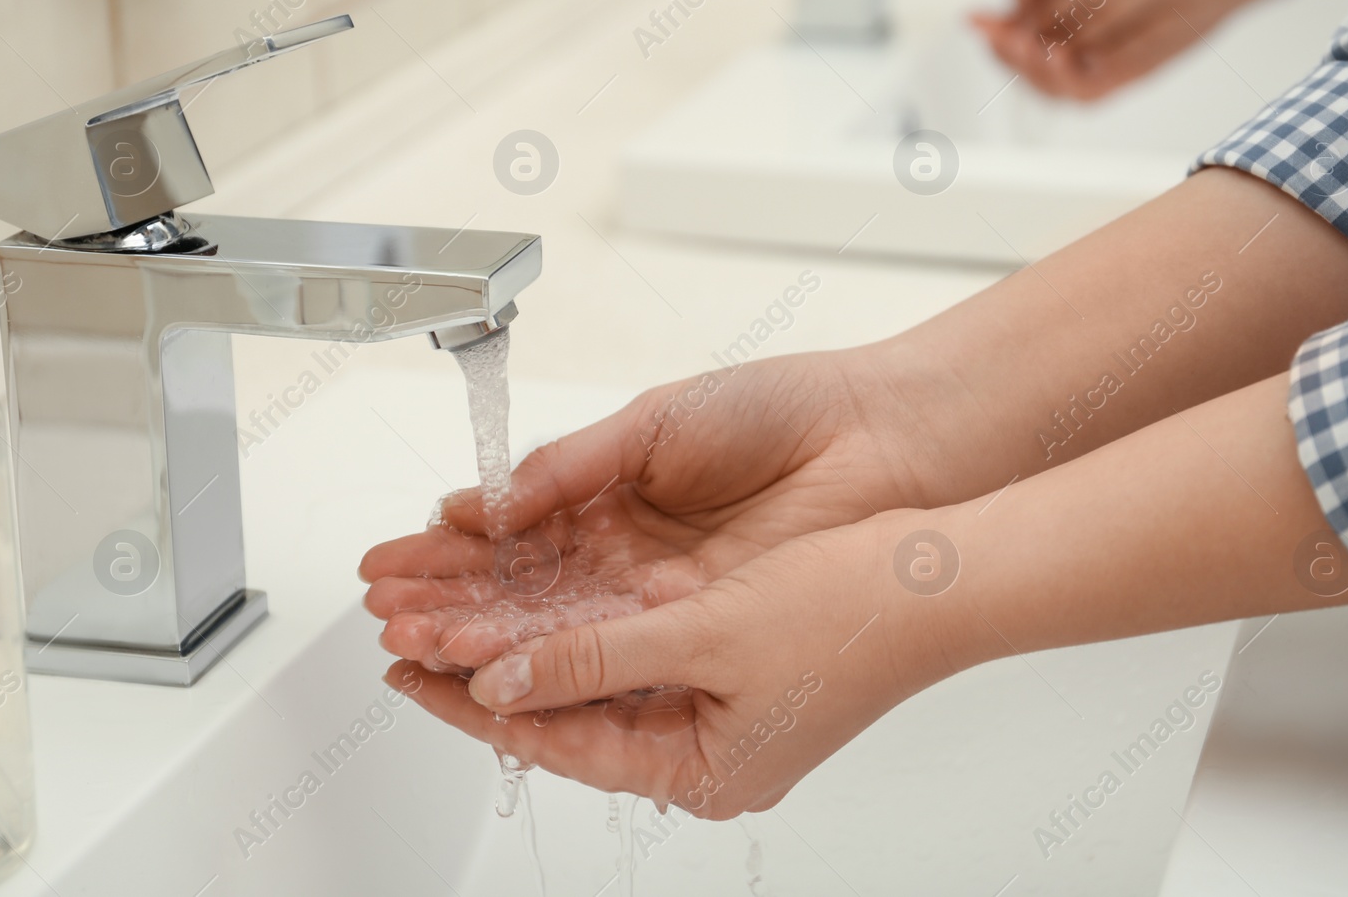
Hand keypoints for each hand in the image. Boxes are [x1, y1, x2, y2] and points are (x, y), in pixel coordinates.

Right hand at [360, 347, 942, 673]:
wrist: (873, 440)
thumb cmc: (778, 411)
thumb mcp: (655, 421)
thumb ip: (569, 466)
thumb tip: (488, 502)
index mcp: (609, 492)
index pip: (511, 530)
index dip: (448, 548)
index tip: (391, 561)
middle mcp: (626, 551)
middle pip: (520, 585)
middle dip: (447, 598)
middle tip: (384, 611)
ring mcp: (656, 593)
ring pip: (553, 621)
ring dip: (480, 632)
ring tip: (412, 639)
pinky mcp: (692, 624)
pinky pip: (607, 646)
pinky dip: (547, 652)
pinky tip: (491, 657)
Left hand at [382, 509, 973, 818]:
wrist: (939, 575)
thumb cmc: (850, 611)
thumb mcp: (704, 634)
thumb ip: (594, 659)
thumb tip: (501, 681)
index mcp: (701, 773)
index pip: (555, 740)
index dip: (472, 700)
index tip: (408, 669)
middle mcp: (704, 753)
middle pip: (566, 712)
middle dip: (487, 668)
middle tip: (409, 635)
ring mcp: (718, 713)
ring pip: (593, 676)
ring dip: (525, 639)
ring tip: (452, 613)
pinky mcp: (729, 667)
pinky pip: (632, 650)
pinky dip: (578, 623)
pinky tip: (534, 599)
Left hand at [973, 0, 1311, 99]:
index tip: (999, 3)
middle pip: (1061, 6)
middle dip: (1019, 27)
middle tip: (994, 39)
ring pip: (1087, 40)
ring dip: (1047, 56)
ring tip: (1026, 59)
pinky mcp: (1195, 26)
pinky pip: (1131, 64)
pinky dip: (1093, 73)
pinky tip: (1071, 75)